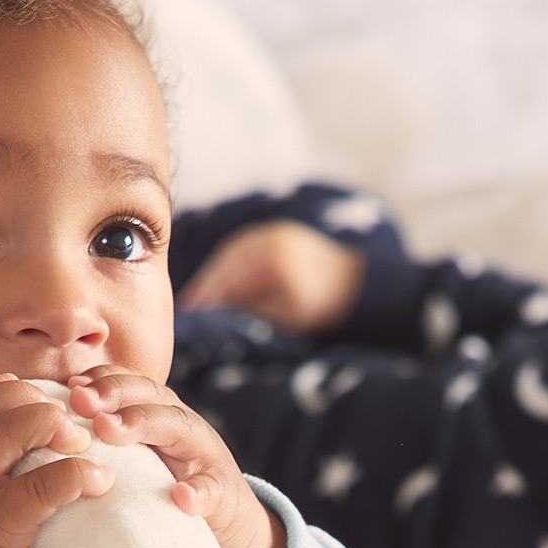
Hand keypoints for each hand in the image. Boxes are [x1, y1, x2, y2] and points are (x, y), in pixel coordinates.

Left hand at [67, 370, 285, 547]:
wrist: (226, 528)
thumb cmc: (167, 488)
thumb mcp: (135, 459)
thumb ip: (104, 441)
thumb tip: (46, 426)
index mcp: (156, 414)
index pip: (128, 383)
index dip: (99, 380)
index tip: (67, 388)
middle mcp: (181, 425)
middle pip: (150, 395)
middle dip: (114, 393)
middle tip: (81, 401)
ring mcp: (205, 457)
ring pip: (179, 428)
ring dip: (144, 424)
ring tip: (111, 431)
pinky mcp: (222, 495)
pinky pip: (213, 491)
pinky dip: (198, 493)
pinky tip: (182, 498)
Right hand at [177, 221, 362, 333]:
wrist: (357, 285)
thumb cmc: (322, 307)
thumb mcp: (283, 316)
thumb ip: (249, 309)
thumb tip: (215, 310)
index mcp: (272, 261)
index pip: (229, 277)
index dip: (208, 294)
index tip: (190, 311)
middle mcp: (270, 239)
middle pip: (226, 259)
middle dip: (207, 281)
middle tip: (190, 302)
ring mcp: (274, 232)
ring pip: (233, 250)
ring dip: (216, 270)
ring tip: (203, 292)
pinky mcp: (277, 232)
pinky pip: (244, 244)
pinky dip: (230, 261)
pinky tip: (223, 277)